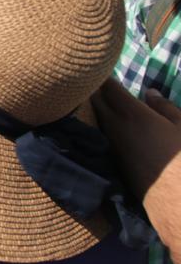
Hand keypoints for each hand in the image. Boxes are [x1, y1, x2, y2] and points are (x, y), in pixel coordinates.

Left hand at [93, 80, 180, 263]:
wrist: (173, 197)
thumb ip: (164, 107)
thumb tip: (150, 93)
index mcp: (131, 112)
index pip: (107, 86)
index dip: (101, 74)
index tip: (96, 65)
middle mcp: (113, 124)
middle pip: (93, 99)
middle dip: (90, 87)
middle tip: (90, 78)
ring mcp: (109, 142)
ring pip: (94, 116)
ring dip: (92, 105)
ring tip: (92, 96)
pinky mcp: (110, 157)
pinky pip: (99, 132)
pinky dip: (97, 123)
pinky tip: (101, 122)